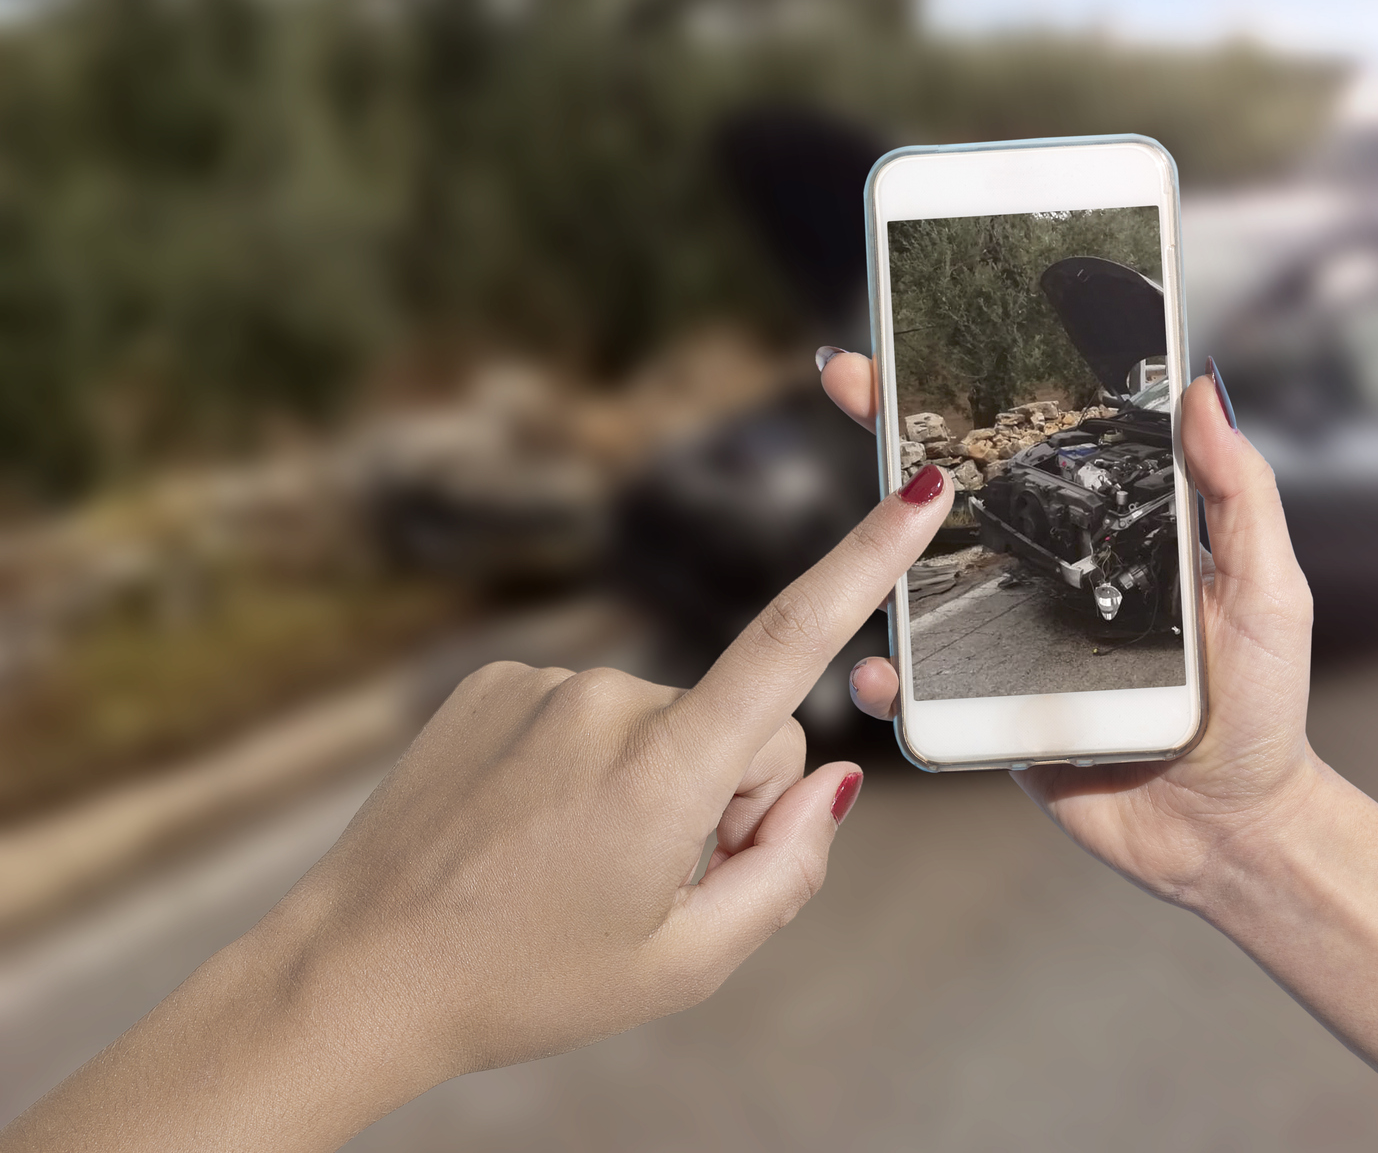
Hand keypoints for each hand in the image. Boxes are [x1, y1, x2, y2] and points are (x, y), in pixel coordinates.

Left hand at [285, 474, 950, 1076]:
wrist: (356, 972)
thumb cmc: (526, 982)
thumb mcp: (686, 963)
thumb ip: (788, 870)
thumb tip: (831, 784)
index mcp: (663, 772)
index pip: (794, 643)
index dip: (869, 561)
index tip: (924, 493)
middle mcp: (607, 701)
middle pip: (737, 727)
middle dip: (728, 795)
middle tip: (656, 881)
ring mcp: (543, 684)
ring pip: (661, 721)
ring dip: (650, 782)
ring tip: (573, 862)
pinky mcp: (493, 682)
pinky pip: (588, 712)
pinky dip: (584, 765)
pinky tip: (531, 828)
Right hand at [820, 349, 1318, 907]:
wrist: (1236, 830)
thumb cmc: (1263, 708)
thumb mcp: (1269, 586)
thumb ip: (1239, 492)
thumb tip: (1205, 391)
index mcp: (1112, 539)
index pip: (1043, 451)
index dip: (990, 395)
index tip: (936, 335)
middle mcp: (1052, 583)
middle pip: (963, 500)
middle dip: (900, 435)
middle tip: (851, 376)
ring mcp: (1013, 649)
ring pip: (926, 590)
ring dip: (874, 555)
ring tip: (855, 520)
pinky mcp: (993, 719)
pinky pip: (929, 695)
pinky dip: (895, 685)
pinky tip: (882, 672)